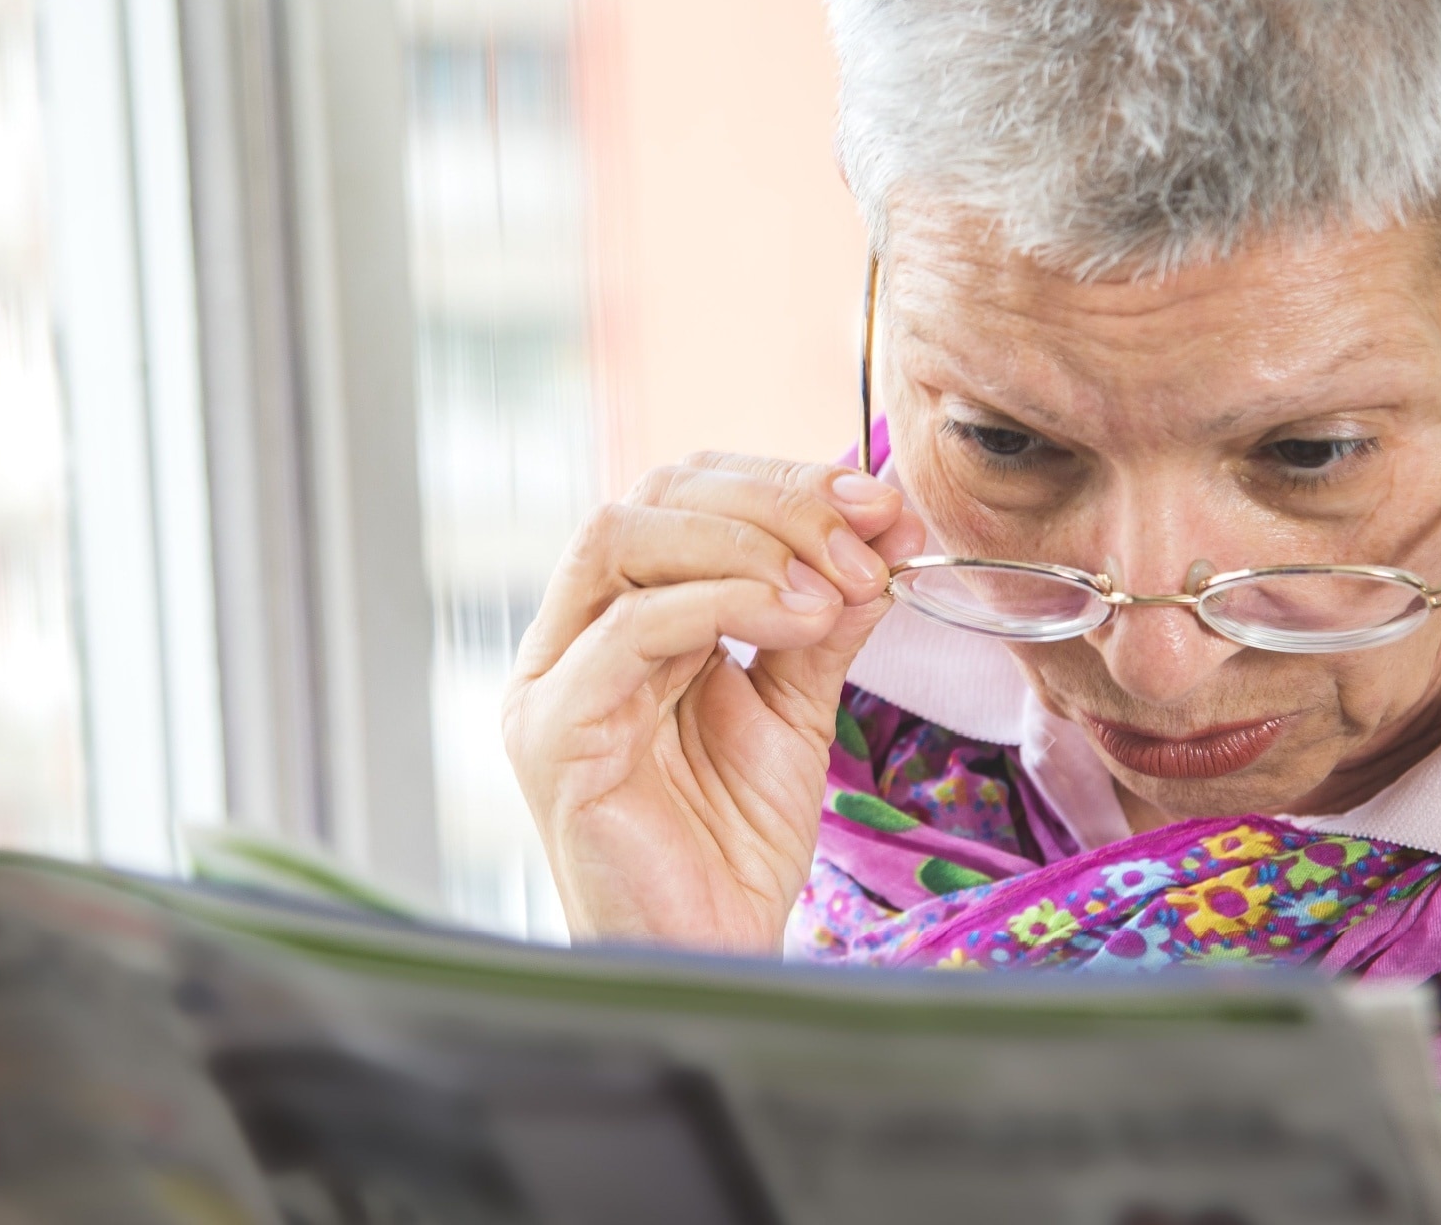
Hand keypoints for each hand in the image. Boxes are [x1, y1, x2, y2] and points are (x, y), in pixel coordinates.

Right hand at [504, 452, 925, 953]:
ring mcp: (551, 681)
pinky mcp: (553, 733)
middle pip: (649, 498)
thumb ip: (824, 618)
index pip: (680, 497)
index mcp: (618, 619)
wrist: (710, 957)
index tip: (881, 504)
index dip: (779, 483)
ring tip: (835, 587)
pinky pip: (628, 628)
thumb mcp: (794, 706)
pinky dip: (724, 602)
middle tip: (867, 539)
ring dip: (747, 542)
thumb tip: (889, 525)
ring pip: (621, 538)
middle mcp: (570, 637)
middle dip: (772, 502)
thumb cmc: (730, 847)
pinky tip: (801, 621)